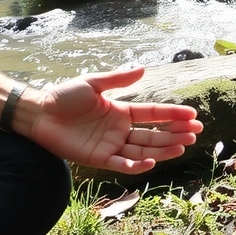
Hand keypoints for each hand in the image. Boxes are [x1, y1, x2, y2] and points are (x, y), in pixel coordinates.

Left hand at [25, 68, 202, 173]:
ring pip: (143, 150)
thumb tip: (143, 68)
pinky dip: (136, 165)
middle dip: (175, 134)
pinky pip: (121, 164)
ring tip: (182, 146)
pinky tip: (151, 161)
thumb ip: (118, 79)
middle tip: (196, 133)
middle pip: (153, 134)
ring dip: (163, 150)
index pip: (153, 114)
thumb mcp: (93, 83)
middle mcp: (120, 130)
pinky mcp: (99, 159)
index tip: (193, 115)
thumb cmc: (64, 96)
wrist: (39, 114)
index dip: (172, 114)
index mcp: (122, 111)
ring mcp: (111, 145)